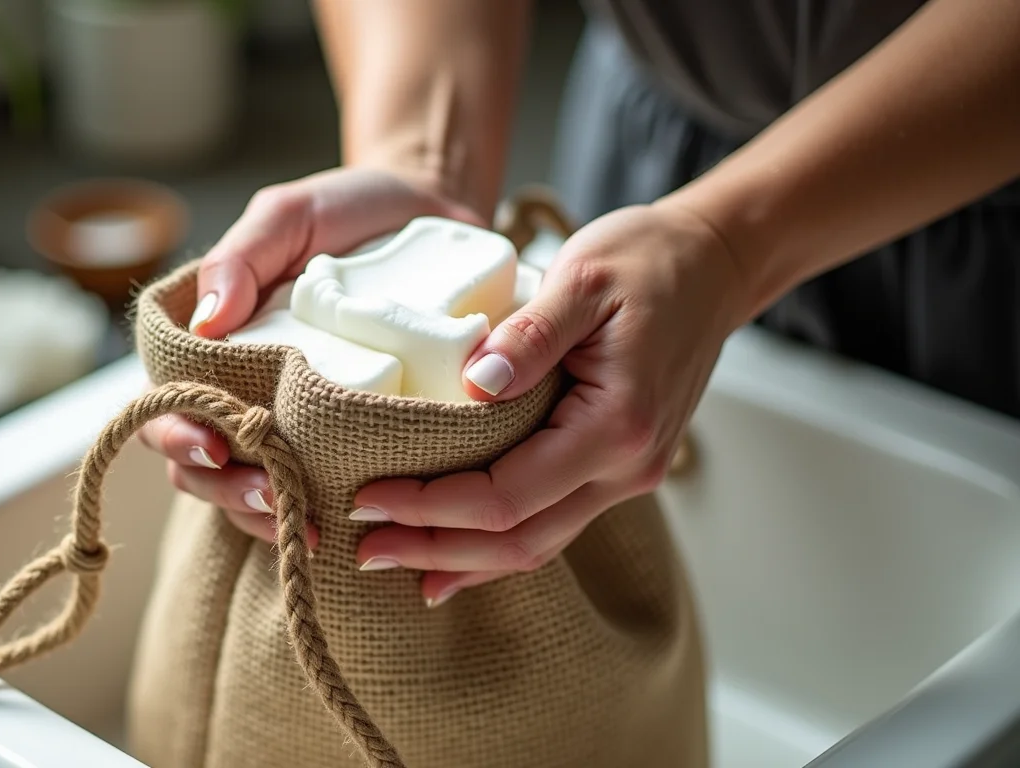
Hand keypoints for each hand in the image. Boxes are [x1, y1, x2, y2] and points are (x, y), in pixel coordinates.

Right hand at [139, 166, 483, 547]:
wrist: (433, 214)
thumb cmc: (349, 212)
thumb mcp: (291, 215)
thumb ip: (243, 256)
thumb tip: (206, 321)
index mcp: (215, 348)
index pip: (168, 404)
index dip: (175, 435)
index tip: (213, 445)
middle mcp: (246, 391)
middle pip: (203, 467)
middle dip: (228, 492)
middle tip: (273, 500)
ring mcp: (296, 421)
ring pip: (256, 493)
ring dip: (273, 519)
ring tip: (311, 529)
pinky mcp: (352, 438)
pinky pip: (325, 491)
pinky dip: (326, 515)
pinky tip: (347, 528)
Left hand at [351, 202, 751, 605]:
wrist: (714, 264)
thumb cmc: (648, 260)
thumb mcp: (582, 276)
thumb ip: (529, 335)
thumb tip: (472, 383)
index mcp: (616, 424)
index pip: (507, 495)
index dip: (432, 507)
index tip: (369, 499)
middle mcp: (627, 466)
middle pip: (520, 540)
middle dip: (437, 550)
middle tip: (366, 550)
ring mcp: (627, 473)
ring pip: (538, 542)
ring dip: (465, 558)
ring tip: (397, 560)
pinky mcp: (618, 465)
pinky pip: (553, 519)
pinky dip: (500, 540)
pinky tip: (457, 552)